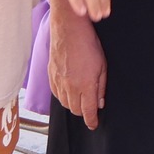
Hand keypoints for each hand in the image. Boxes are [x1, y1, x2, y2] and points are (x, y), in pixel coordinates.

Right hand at [48, 5, 106, 128]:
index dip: (91, 121)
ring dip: (73, 105)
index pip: (88, 111)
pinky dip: (62, 97)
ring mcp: (59, 81)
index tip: (94, 124)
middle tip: (89, 109)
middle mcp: (71, 87)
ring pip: (65, 103)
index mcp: (86, 85)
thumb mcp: (102, 66)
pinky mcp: (51, 75)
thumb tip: (100, 103)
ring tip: (79, 100)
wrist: (68, 29)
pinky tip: (67, 92)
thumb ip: (101, 87)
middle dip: (83, 113)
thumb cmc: (88, 44)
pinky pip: (56, 94)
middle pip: (75, 110)